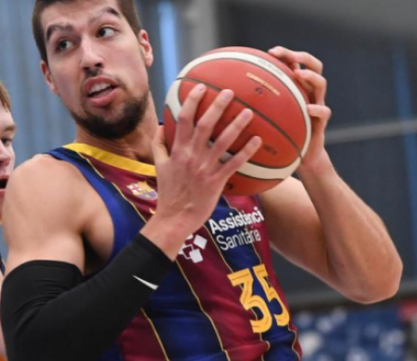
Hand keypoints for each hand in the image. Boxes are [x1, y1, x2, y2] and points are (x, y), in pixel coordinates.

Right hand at [144, 84, 261, 255]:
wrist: (174, 218)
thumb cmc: (168, 193)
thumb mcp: (159, 166)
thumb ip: (159, 144)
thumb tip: (161, 126)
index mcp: (177, 150)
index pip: (184, 120)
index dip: (192, 101)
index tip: (201, 87)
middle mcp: (192, 156)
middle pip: (205, 125)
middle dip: (217, 106)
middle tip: (229, 91)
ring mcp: (205, 169)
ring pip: (223, 142)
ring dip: (236, 125)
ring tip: (249, 111)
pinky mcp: (216, 182)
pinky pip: (234, 164)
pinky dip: (246, 151)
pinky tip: (257, 140)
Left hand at [268, 46, 330, 175]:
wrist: (300, 156)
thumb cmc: (280, 135)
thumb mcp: (267, 116)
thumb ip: (256, 104)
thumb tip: (227, 95)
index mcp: (297, 87)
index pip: (295, 63)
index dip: (286, 54)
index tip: (271, 52)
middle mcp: (309, 92)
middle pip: (314, 66)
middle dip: (303, 57)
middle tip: (290, 56)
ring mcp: (317, 104)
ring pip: (321, 84)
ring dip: (311, 77)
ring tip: (299, 75)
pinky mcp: (321, 122)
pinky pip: (324, 112)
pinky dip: (317, 109)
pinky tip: (308, 108)